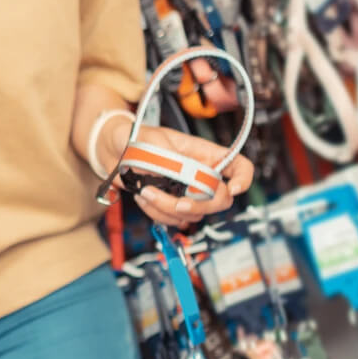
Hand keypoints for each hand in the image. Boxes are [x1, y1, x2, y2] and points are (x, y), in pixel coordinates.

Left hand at [101, 121, 255, 227]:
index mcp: (206, 155)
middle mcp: (202, 176)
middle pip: (221, 200)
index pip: (239, 167)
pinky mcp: (171, 206)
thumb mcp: (153, 139)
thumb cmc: (137, 138)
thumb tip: (181, 174)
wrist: (115, 152)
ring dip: (169, 209)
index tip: (232, 189)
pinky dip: (156, 213)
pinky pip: (173, 220)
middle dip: (200, 205)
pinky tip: (143, 196)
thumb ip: (169, 157)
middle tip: (178, 203)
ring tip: (146, 191)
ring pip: (194, 214)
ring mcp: (188, 193)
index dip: (243, 180)